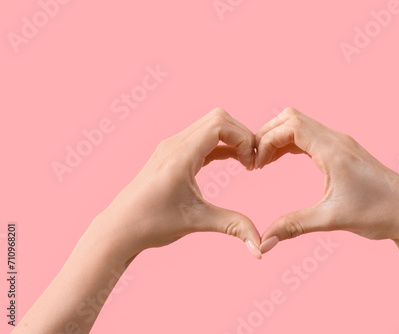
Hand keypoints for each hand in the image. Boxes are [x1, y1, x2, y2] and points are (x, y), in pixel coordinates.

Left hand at [94, 108, 262, 258]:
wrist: (119, 228)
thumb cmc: (152, 224)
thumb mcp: (197, 222)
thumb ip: (233, 226)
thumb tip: (261, 247)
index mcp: (181, 156)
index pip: (220, 124)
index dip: (244, 138)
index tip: (252, 164)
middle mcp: (175, 144)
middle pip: (218, 118)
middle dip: (242, 135)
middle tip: (252, 162)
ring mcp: (171, 147)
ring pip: (210, 125)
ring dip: (232, 139)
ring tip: (245, 163)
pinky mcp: (172, 154)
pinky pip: (202, 138)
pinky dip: (221, 145)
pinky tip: (232, 161)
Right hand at [255, 107, 398, 252]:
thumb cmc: (377, 214)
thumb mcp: (331, 220)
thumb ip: (293, 226)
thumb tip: (263, 242)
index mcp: (333, 151)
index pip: (290, 126)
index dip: (266, 140)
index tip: (257, 165)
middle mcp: (336, 140)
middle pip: (291, 117)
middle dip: (267, 134)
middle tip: (256, 160)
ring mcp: (341, 143)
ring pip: (300, 124)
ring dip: (278, 137)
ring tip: (264, 161)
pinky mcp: (343, 151)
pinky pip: (310, 136)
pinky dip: (291, 143)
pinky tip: (282, 159)